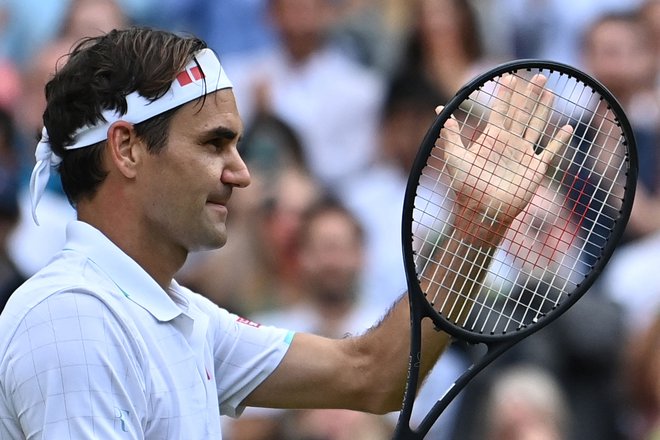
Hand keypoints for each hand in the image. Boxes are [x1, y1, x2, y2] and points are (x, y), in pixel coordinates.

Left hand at [439, 74, 572, 246]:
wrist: (483, 211)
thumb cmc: (467, 187)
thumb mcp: (455, 158)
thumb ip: (451, 134)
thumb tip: (440, 109)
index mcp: (491, 138)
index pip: (500, 110)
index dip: (505, 94)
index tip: (510, 77)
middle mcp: (508, 143)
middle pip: (521, 113)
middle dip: (528, 95)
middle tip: (537, 76)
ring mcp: (523, 155)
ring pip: (536, 125)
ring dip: (543, 109)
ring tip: (549, 91)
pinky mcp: (535, 168)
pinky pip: (550, 151)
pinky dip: (559, 141)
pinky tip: (566, 129)